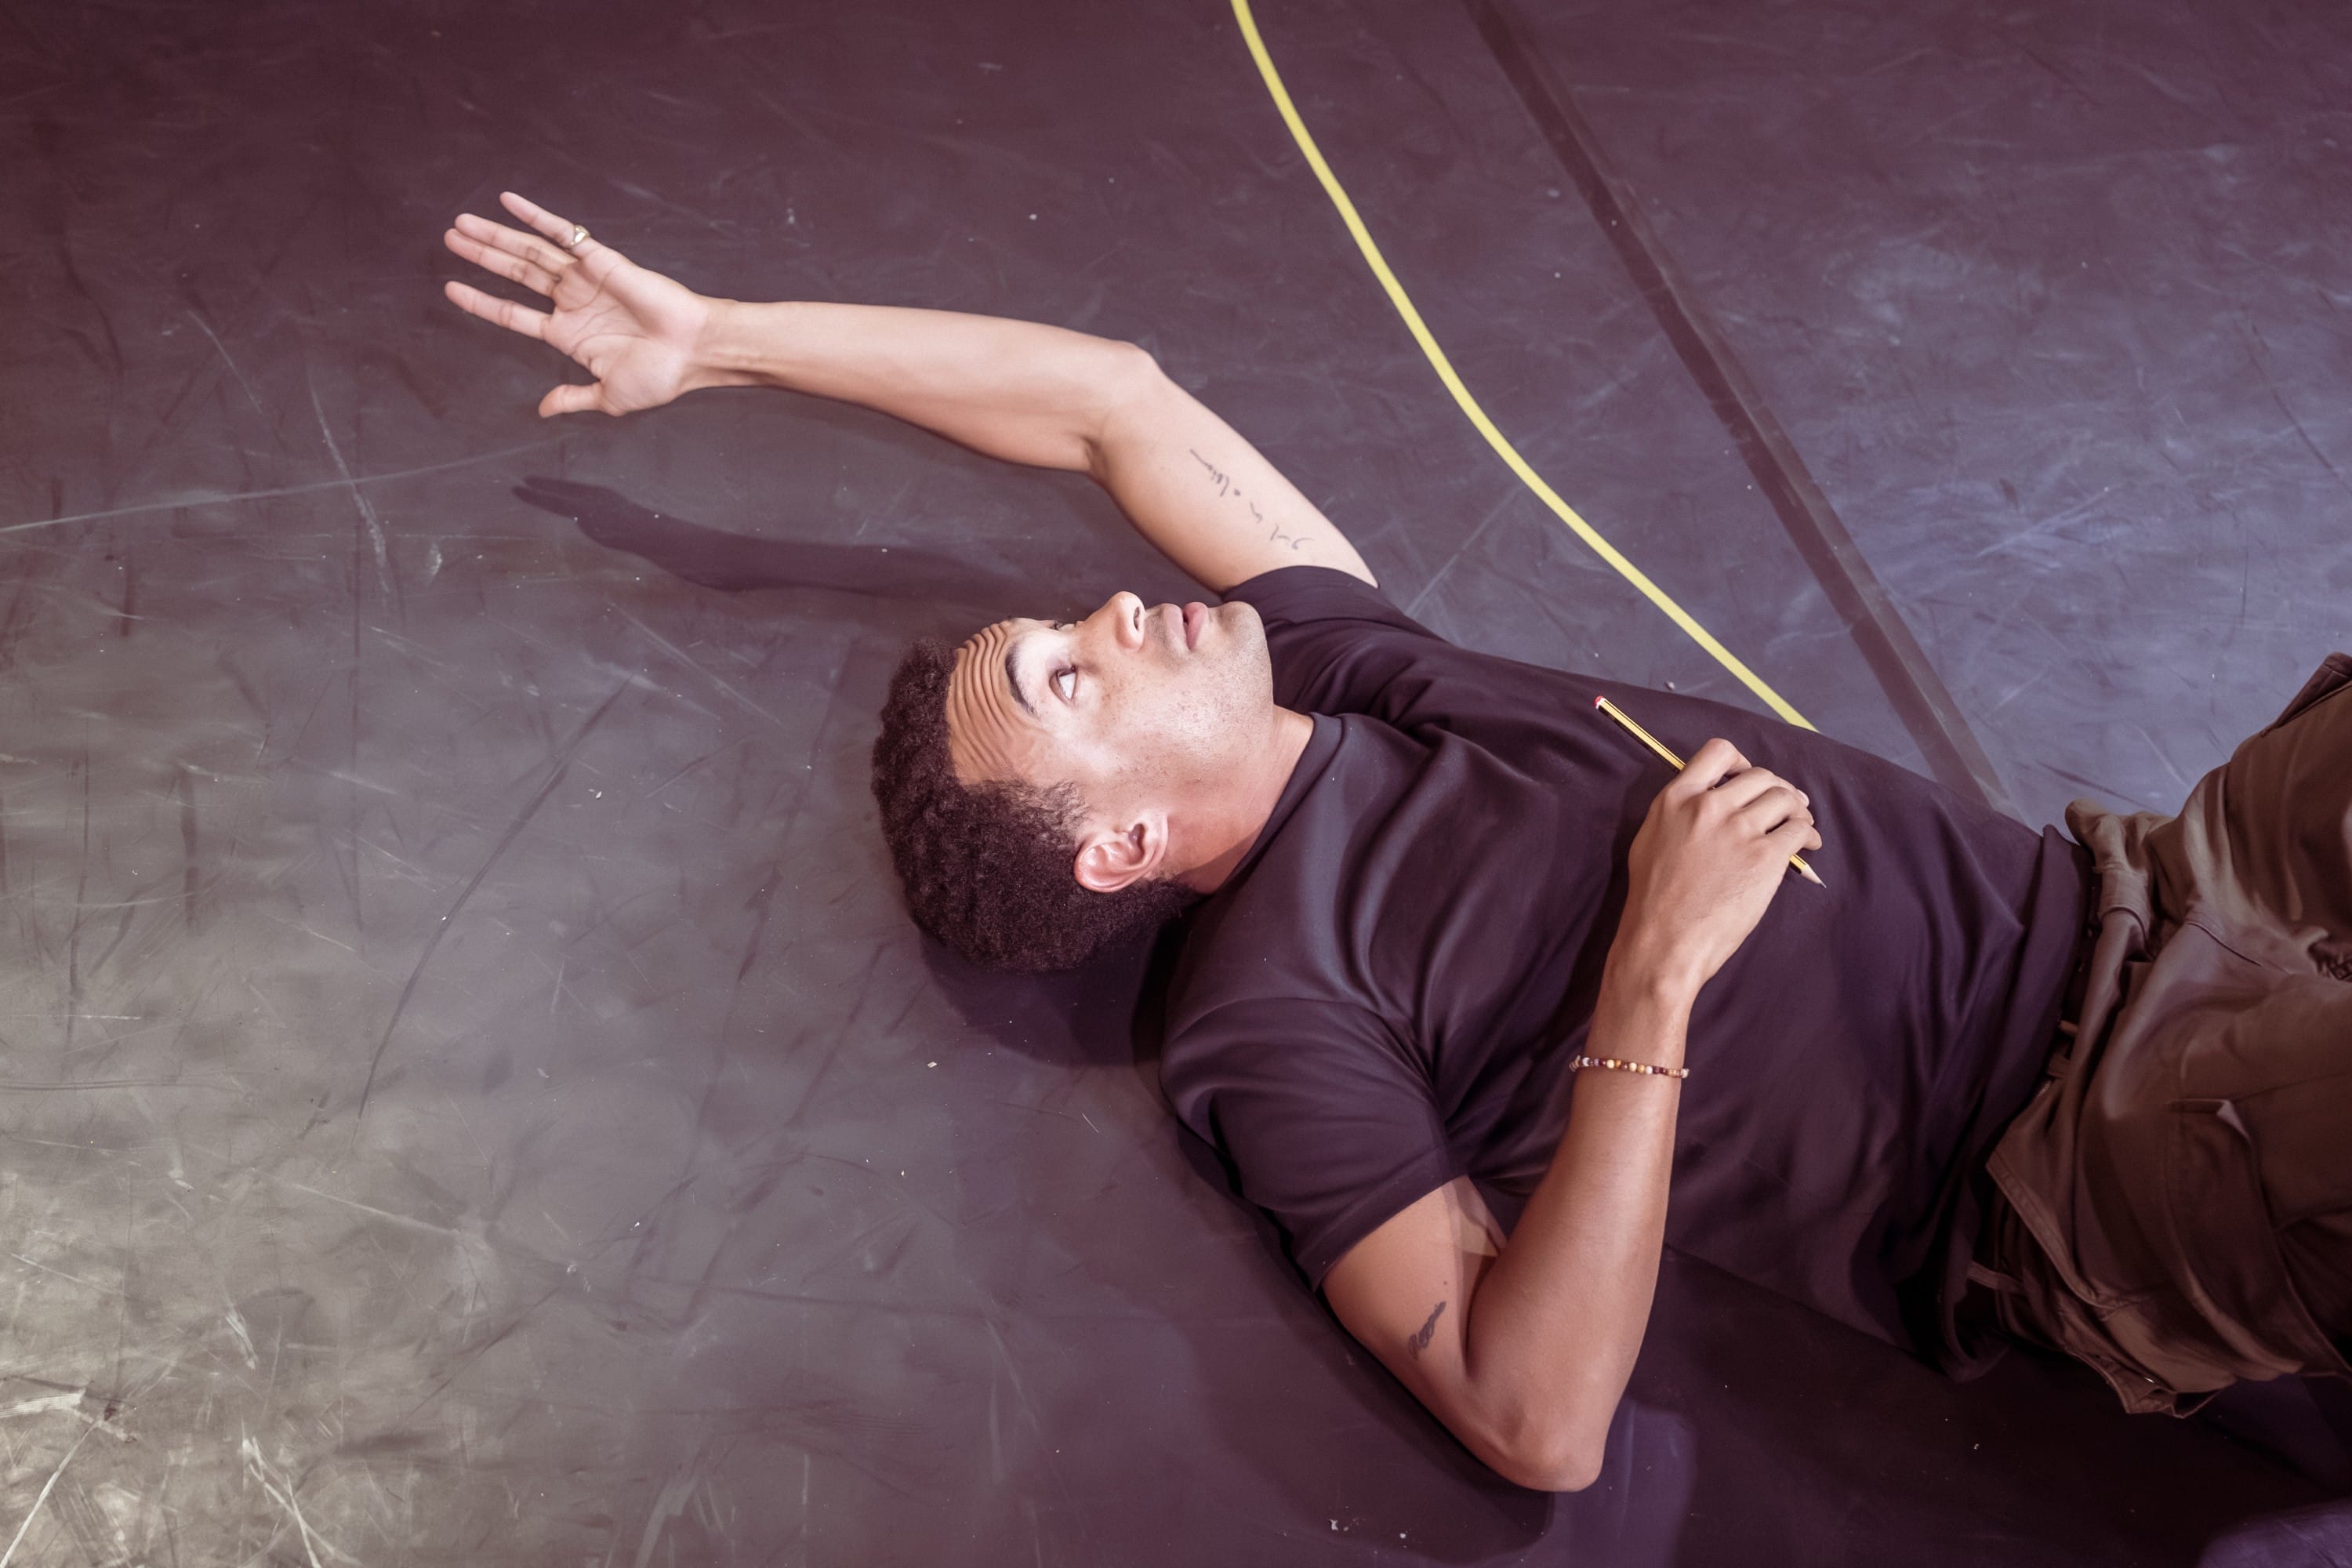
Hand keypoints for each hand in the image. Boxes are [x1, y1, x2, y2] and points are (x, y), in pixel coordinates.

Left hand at [442, 192, 720, 417]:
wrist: (694, 353)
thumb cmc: (661, 376)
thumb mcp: (608, 397)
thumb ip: (572, 399)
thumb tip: (542, 410)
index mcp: (568, 335)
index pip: (512, 314)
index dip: (481, 301)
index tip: (450, 288)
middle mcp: (572, 302)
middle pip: (515, 274)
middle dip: (482, 256)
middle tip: (450, 239)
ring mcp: (584, 279)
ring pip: (530, 252)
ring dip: (495, 237)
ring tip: (461, 225)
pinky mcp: (601, 260)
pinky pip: (563, 233)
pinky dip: (535, 217)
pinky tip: (507, 203)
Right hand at [1615, 738, 1821, 994]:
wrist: (1666, 940)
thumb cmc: (1653, 898)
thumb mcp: (1650, 839)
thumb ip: (1678, 811)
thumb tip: (1706, 798)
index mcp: (1677, 798)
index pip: (1718, 751)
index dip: (1741, 761)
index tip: (1747, 779)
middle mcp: (1710, 806)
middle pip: (1760, 776)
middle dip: (1777, 788)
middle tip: (1787, 804)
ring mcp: (1740, 829)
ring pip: (1785, 798)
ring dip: (1798, 809)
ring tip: (1802, 824)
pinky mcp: (1766, 857)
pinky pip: (1799, 830)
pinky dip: (1808, 835)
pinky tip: (1808, 846)